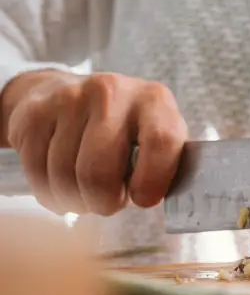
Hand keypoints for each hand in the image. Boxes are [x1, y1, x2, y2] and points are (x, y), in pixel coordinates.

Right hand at [0, 70, 187, 214]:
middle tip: (110, 202)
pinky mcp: (36, 112)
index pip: (161, 142)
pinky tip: (64, 186)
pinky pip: (37, 173)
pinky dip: (50, 194)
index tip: (143, 200)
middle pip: (99, 172)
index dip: (153, 181)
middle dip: (104, 202)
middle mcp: (112, 92)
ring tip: (88, 194)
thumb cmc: (131, 133)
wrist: (79, 96)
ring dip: (76, 201)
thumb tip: (167, 201)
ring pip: (64, 177)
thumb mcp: (160, 141)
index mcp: (155, 101)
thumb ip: (168, 167)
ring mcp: (70, 98)